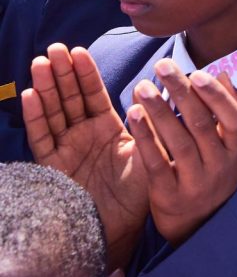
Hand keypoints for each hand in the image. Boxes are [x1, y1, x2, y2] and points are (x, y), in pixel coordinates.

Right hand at [22, 45, 148, 268]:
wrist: (123, 228)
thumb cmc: (139, 191)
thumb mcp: (148, 149)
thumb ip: (152, 123)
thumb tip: (166, 92)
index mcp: (107, 127)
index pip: (93, 94)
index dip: (84, 73)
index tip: (78, 50)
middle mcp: (83, 135)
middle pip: (69, 98)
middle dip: (62, 73)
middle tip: (55, 48)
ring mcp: (66, 149)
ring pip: (53, 112)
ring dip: (46, 87)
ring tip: (40, 62)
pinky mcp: (52, 168)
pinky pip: (42, 139)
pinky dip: (36, 117)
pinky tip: (30, 95)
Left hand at [127, 60, 236, 246]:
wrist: (200, 224)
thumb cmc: (215, 169)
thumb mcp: (233, 143)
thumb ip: (232, 108)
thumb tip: (223, 75)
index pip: (234, 118)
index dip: (216, 96)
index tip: (197, 72)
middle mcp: (221, 165)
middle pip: (201, 124)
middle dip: (181, 92)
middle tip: (162, 66)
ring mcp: (196, 182)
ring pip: (178, 142)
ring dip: (160, 111)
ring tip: (143, 86)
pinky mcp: (169, 196)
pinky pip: (156, 164)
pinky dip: (145, 138)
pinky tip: (133, 114)